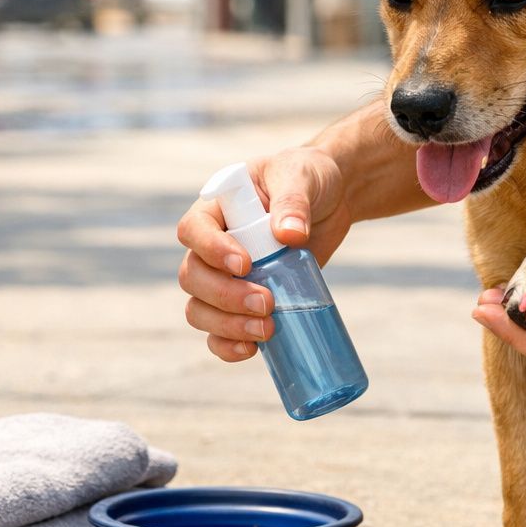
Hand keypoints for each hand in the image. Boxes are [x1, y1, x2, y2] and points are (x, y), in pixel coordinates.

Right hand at [176, 147, 350, 361]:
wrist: (333, 198)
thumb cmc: (310, 178)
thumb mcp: (303, 176)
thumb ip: (294, 200)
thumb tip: (288, 234)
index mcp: (217, 209)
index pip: (193, 231)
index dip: (212, 251)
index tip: (245, 263)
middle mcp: (212, 245)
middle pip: (192, 277)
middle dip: (224, 296)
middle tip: (266, 302)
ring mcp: (226, 276)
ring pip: (200, 309)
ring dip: (226, 326)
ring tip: (266, 329)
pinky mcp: (244, 300)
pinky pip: (219, 331)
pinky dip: (228, 345)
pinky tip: (252, 350)